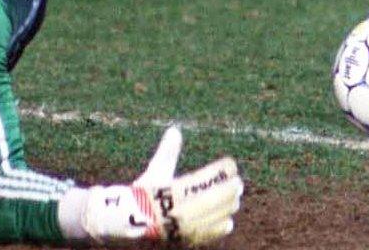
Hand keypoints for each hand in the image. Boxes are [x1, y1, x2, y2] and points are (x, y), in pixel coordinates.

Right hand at [81, 127, 243, 244]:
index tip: (231, 165)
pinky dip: (219, 227)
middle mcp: (180, 209)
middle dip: (229, 190)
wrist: (129, 221)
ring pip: (213, 216)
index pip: (205, 178)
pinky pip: (207, 234)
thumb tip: (175, 130)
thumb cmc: (143, 193)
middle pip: (213, 199)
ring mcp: (183, 226)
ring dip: (227, 207)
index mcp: (173, 190)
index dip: (221, 172)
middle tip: (238, 183)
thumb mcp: (155, 171)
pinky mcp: (184, 238)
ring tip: (235, 200)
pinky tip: (228, 222)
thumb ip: (167, 152)